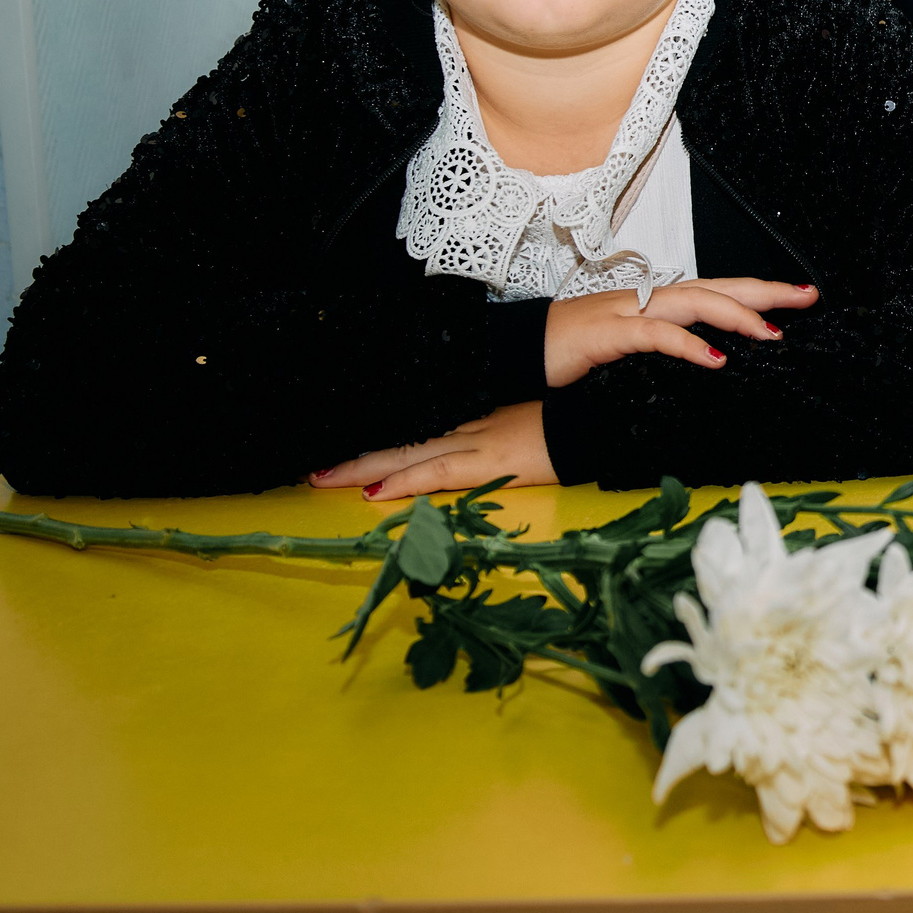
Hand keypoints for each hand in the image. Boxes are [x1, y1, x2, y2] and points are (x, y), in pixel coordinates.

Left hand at [310, 402, 554, 501]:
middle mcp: (469, 427)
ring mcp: (475, 443)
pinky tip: (373, 494)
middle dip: (358, 455)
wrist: (596, 420)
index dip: (385, 437)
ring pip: (407, 453)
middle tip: (316, 466)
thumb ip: (509, 430)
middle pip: (403, 439)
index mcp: (479, 418)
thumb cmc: (573, 422)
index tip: (352, 444)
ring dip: (363, 468)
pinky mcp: (487, 463)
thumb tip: (495, 441)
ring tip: (323, 478)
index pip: (421, 428)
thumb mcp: (533, 422)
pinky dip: (402, 482)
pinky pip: (435, 472)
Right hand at [543, 278, 817, 387]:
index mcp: (660, 303)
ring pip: (694, 303)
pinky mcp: (609, 334)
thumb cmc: (578, 351)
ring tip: (771, 332)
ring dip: (735, 316)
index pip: (719, 290)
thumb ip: (669, 350)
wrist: (522, 350)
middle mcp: (651, 299)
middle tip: (808, 296)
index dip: (759, 291)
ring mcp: (630, 313)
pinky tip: (715, 359)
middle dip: (765, 291)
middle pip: (718, 287)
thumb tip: (712, 362)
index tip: (801, 296)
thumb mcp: (633, 351)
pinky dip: (688, 345)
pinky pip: (656, 336)